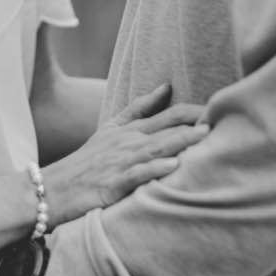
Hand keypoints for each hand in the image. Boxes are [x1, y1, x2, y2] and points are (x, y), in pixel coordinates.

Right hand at [43, 84, 208, 226]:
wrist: (54, 188)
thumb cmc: (87, 161)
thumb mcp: (111, 129)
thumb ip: (139, 108)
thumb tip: (165, 87)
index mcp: (130, 129)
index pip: (169, 114)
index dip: (194, 111)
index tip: (219, 110)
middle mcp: (128, 142)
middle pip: (167, 129)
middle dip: (195, 124)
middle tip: (222, 119)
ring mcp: (120, 162)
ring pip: (155, 148)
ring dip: (181, 142)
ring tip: (205, 137)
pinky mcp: (112, 183)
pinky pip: (136, 174)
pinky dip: (154, 169)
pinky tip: (172, 166)